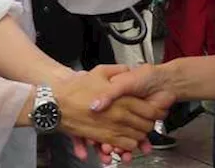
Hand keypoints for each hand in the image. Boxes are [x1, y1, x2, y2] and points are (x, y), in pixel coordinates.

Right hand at [53, 65, 170, 152]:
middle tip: (151, 119)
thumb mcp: (99, 72)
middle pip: (146, 124)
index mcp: (123, 99)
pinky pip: (124, 145)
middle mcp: (121, 115)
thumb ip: (118, 71)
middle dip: (151, 123)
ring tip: (140, 129)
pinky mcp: (104, 138)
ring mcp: (113, 129)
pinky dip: (129, 144)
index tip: (157, 107)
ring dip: (141, 135)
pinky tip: (129, 139)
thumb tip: (128, 69)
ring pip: (137, 136)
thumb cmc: (76, 89)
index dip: (157, 109)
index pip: (150, 109)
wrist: (57, 104)